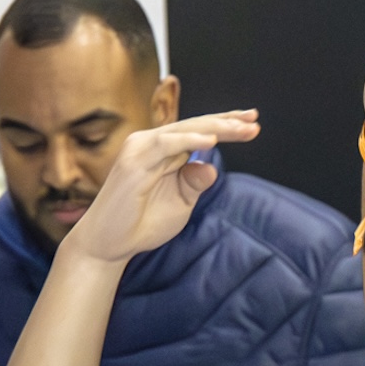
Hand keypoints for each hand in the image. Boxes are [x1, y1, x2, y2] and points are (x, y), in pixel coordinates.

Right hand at [65, 111, 259, 264]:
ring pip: (184, 130)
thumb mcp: (181, 202)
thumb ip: (195, 183)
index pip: (199, 131)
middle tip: (254, 120)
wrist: (110, 245)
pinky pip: (166, 145)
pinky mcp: (133, 161)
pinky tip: (212, 141)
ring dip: (215, 128)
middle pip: (195, 125)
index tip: (253, 122)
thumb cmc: (142, 223)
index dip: (226, 124)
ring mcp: (140, 149)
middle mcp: (151, 143)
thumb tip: (211, 166)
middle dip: (227, 122)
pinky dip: (190, 140)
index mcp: (164, 150)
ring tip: (242, 129)